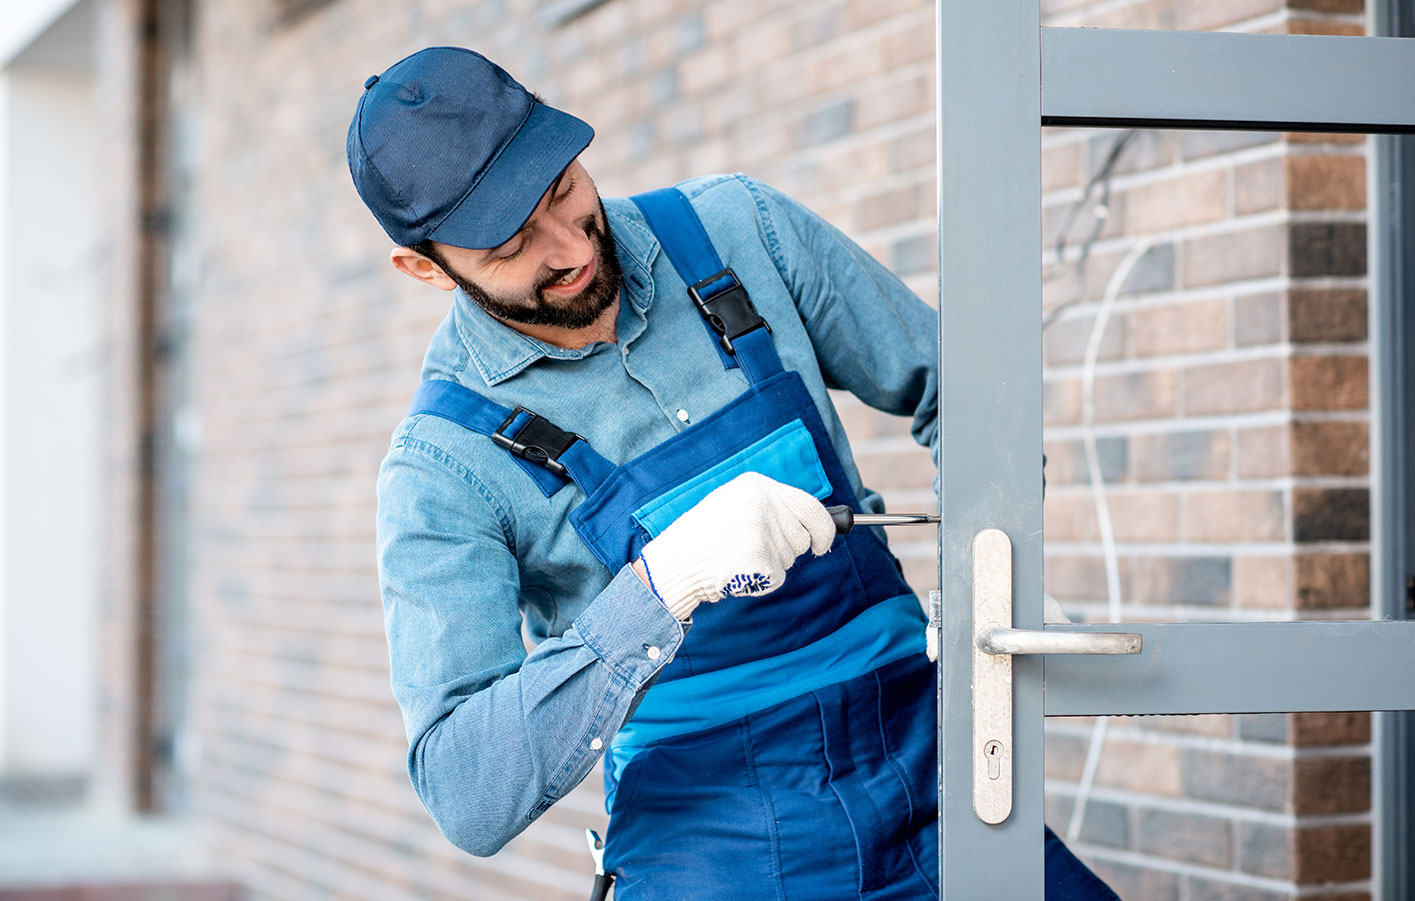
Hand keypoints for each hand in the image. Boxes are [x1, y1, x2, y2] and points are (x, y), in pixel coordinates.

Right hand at [636, 472, 835, 619]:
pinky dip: (763, 582)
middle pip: (802, 537)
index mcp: (756, 485)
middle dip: (788, 550)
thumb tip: (817, 522)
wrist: (674, 561)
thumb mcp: (734, 504)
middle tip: (753, 551)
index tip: (822, 544)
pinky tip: (738, 572)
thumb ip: (772, 507)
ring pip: (790, 559)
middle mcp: (762, 503)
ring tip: (738, 557)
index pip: (810, 506)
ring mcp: (760, 530)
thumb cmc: (704, 536)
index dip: (824, 529)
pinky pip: (778, 577)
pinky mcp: (758, 558)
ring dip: (771, 566)